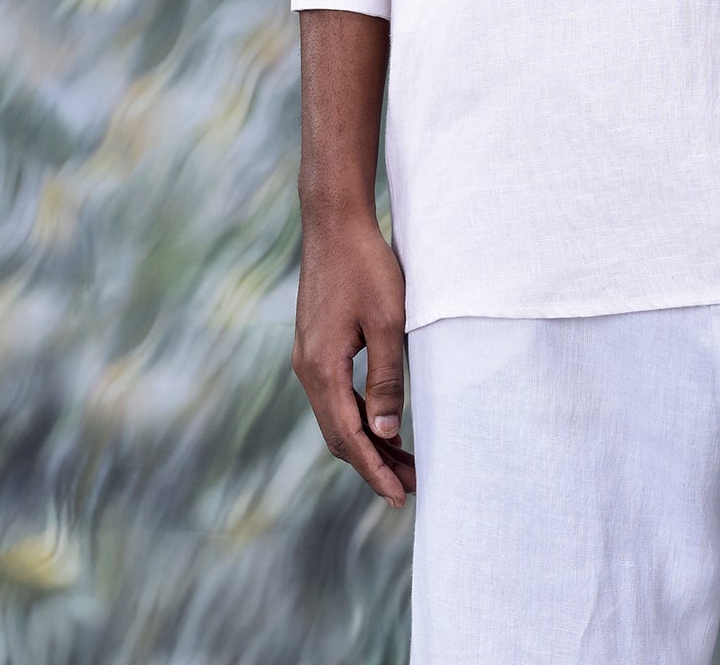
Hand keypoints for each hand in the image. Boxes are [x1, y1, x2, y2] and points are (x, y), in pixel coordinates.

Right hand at [292, 201, 416, 508]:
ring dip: (367, 441)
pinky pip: (335, 395)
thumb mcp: (387, 323)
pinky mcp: (315, 344)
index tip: (401, 496)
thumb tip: (385, 434)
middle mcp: (307, 369)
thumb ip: (387, 379)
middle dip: (374, 463)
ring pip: (336, 416)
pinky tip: (383, 420)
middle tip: (412, 484)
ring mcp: (308, 357)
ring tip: (404, 460)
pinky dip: (358, 415)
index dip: (375, 471)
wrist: (335, 222)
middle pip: (339, 435)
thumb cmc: (366, 267)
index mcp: (321, 370)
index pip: (349, 438)